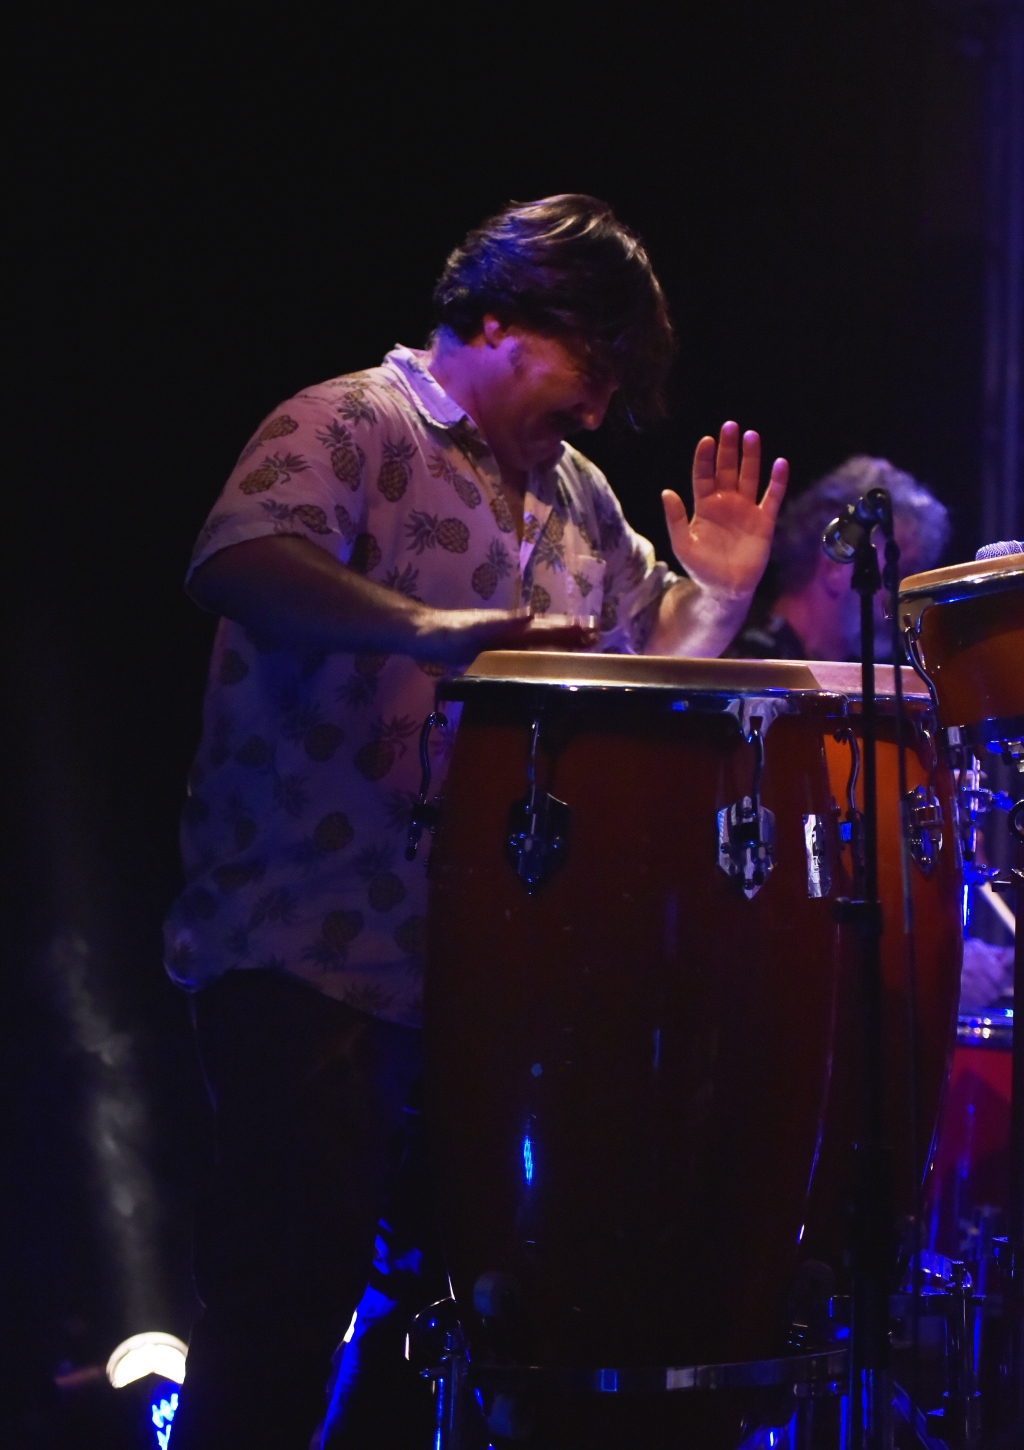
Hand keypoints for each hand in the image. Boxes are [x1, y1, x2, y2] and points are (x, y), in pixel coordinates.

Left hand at [427, 609, 598, 662]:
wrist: (421, 633)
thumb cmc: (446, 633)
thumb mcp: (474, 629)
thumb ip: (503, 623)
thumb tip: (533, 615)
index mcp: (510, 626)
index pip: (547, 628)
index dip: (569, 630)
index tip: (593, 631)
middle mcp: (510, 629)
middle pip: (546, 630)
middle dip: (571, 632)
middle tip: (596, 634)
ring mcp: (500, 637)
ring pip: (536, 637)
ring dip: (558, 639)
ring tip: (578, 639)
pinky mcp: (490, 646)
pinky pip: (522, 647)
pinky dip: (537, 648)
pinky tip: (539, 651)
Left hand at [661, 422, 787, 600]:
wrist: (726, 589)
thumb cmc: (702, 568)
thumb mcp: (683, 544)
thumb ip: (675, 519)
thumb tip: (666, 492)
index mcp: (704, 506)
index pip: (704, 476)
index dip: (704, 458)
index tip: (706, 440)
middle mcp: (726, 502)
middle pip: (727, 469)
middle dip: (728, 449)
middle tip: (730, 427)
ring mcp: (746, 509)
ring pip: (749, 477)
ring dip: (751, 457)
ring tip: (751, 436)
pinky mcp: (764, 520)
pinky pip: (772, 497)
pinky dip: (777, 481)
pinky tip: (780, 463)